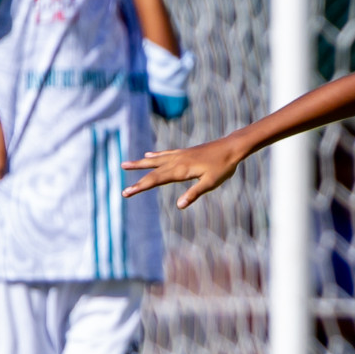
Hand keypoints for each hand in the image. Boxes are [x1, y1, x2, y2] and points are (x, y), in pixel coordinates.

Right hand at [122, 135, 247, 208]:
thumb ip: (194, 193)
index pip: (155, 180)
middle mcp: (176, 161)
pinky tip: (148, 155)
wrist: (231, 147)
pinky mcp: (184, 152)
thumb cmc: (223, 167)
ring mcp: (179, 155)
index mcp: (180, 170)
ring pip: (155, 160)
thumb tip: (179, 206)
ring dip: (140, 164)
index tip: (126, 193)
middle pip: (152, 172)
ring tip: (125, 164)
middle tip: (123, 191)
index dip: (140, 187)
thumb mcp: (210, 183)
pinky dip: (155, 155)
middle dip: (137, 181)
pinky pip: (165, 154)